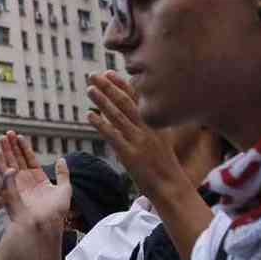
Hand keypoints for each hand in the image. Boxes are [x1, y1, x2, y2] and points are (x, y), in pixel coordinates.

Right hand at [0, 131, 70, 232]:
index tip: (19, 136)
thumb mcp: (64, 189)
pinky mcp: (10, 191)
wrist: (48, 224)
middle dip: (11, 147)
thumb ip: (63, 173)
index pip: (29, 159)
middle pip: (17, 160)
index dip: (24, 148)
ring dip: (5, 151)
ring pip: (9, 165)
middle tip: (6, 133)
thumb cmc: (57, 212)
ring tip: (1, 138)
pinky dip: (0, 163)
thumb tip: (62, 159)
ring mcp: (17, 186)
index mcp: (38, 179)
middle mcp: (26, 182)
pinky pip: (3, 174)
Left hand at [87, 70, 182, 196]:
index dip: (122, 85)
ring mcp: (138, 140)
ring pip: (118, 115)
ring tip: (89, 89)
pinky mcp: (130, 154)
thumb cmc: (163, 166)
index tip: (109, 73)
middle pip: (126, 102)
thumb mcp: (159, 141)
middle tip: (93, 75)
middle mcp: (147, 128)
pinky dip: (100, 123)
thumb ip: (147, 127)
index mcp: (155, 123)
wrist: (171, 186)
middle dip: (109, 87)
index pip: (137, 99)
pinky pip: (113, 135)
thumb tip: (132, 117)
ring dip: (102, 100)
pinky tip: (89, 115)